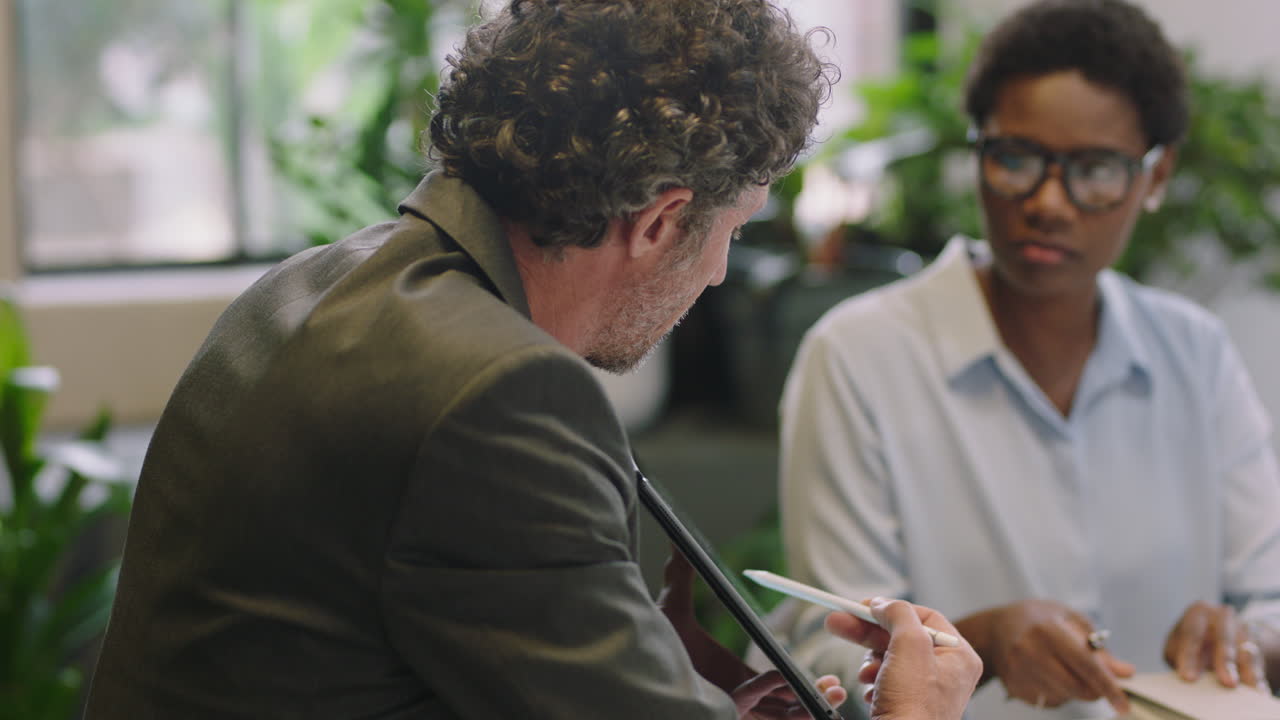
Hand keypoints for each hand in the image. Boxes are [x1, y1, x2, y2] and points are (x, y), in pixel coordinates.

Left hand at [655, 548, 846, 716]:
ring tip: (832, 693)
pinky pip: (756, 706)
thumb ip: (681, 577)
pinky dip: (775, 691)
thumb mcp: (672, 610)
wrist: (626, 661)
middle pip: (784, 710)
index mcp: (732, 680)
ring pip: (779, 718)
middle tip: (838, 688)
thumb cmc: (645, 644)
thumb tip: (680, 544)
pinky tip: (785, 676)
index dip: (800, 687)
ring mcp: (730, 708)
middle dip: (815, 702)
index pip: (776, 691)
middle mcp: (734, 699)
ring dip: (808, 708)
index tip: (825, 681)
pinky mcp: (725, 710)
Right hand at [825, 598, 980, 719]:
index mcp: (958, 656)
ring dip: (870, 661)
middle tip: (839, 621)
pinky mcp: (907, 705)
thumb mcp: (910, 646)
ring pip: (890, 658)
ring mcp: (927, 691)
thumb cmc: (914, 707)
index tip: (865, 606)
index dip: (892, 609)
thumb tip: (885, 604)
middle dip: (868, 631)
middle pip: (902, 636)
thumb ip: (899, 615)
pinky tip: (869, 689)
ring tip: (865, 673)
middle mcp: (946, 673)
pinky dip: (872, 681)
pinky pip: (885, 680)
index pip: (924, 616)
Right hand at [984, 599, 1132, 713]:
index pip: (1085, 665)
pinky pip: (1049, 701)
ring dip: (1074, 690)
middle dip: (1095, 690)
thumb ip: (1099, 649)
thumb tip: (1125, 673)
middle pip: (1077, 687)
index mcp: (1047, 630)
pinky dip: (1057, 693)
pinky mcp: (1014, 687)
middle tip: (1096, 681)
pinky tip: (1046, 674)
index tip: (1124, 704)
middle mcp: (1030, 652)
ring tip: (1062, 668)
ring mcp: (1019, 672)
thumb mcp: (1070, 621)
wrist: (994, 629)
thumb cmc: (1038, 619)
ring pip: (1064, 697)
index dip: (1108, 686)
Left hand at [1163, 601, 1268, 690]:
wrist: (1216, 633)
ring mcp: (1243, 628)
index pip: (1191, 634)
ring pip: (1246, 649)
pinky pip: (1258, 661)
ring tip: (1244, 686)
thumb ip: (1179, 656)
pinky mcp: (1256, 643)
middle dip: (1225, 660)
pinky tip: (1256, 688)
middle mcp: (1222, 616)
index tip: (1188, 677)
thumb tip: (1189, 676)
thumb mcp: (1177, 644)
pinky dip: (1256, 675)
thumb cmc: (1191, 642)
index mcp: (1198, 612)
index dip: (1189, 655)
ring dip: (1246, 669)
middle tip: (1228, 682)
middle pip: (1223, 638)